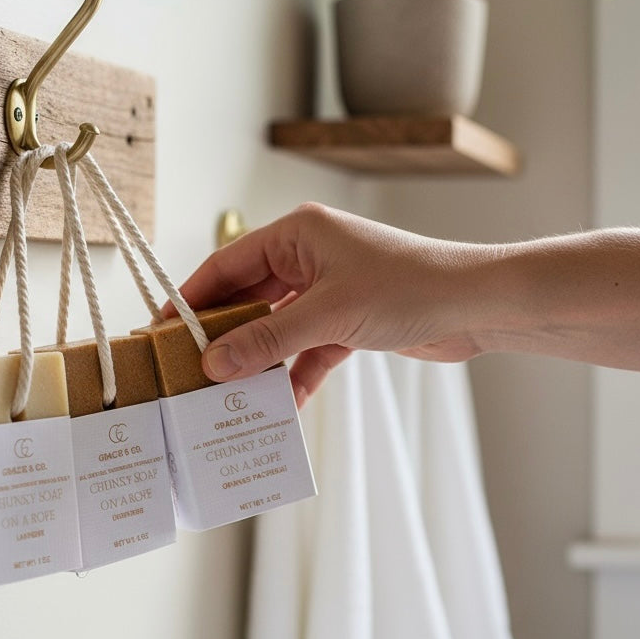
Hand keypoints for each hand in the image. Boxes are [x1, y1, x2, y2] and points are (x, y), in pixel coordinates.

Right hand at [167, 203, 490, 405]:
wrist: (477, 305)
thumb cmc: (409, 287)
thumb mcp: (328, 314)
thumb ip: (269, 338)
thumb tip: (214, 363)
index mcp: (297, 234)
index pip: (227, 264)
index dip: (192, 298)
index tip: (162, 330)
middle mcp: (310, 257)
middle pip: (250, 298)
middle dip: (225, 336)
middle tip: (191, 371)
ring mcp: (330, 290)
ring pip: (278, 327)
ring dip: (260, 360)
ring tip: (230, 395)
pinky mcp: (349, 321)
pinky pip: (310, 349)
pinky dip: (297, 374)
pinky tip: (284, 404)